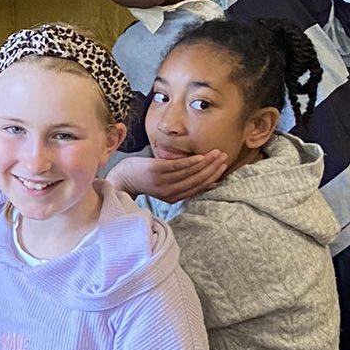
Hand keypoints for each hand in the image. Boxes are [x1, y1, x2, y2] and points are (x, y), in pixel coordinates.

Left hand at [109, 150, 228, 202]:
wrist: (124, 177)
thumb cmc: (148, 179)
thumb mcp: (168, 185)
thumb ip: (186, 184)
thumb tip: (210, 182)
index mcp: (174, 197)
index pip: (198, 187)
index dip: (212, 177)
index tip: (223, 166)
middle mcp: (170, 192)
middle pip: (197, 180)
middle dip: (213, 168)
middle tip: (224, 157)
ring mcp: (162, 181)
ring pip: (189, 173)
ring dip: (206, 163)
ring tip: (216, 153)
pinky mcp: (156, 170)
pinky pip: (177, 166)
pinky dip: (190, 162)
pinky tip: (201, 156)